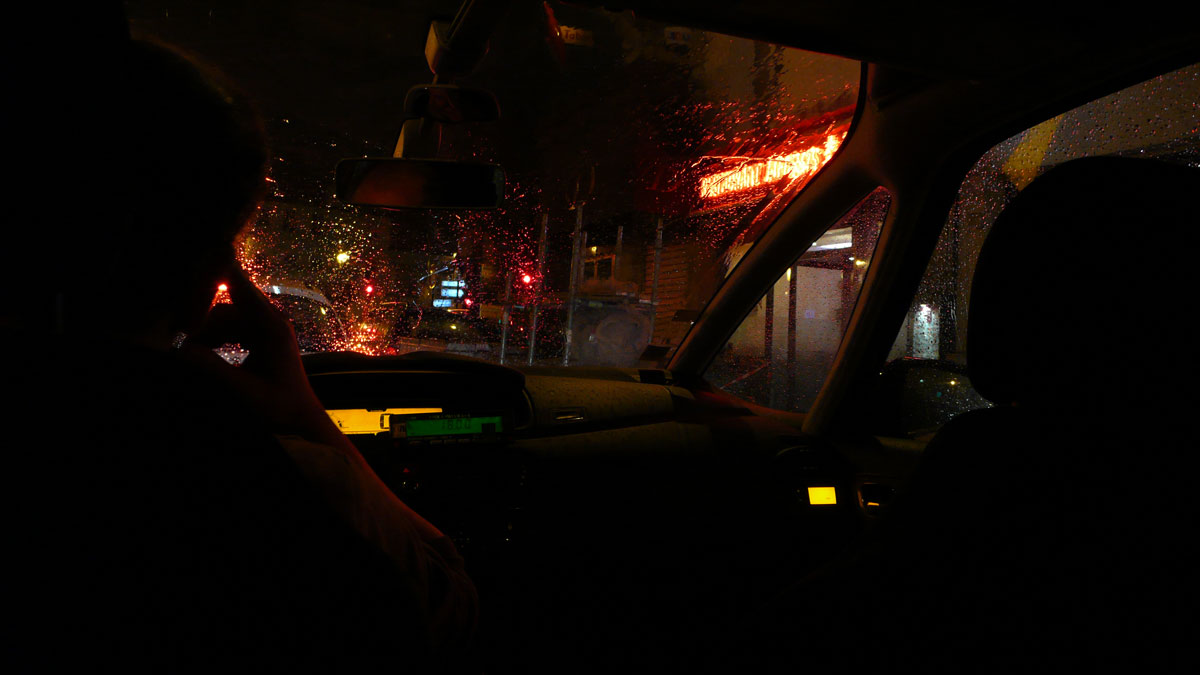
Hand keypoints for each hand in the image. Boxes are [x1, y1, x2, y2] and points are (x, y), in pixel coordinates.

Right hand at [179, 267, 339, 442]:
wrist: (301, 422)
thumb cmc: (279, 408)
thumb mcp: (242, 391)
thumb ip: (211, 368)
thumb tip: (179, 348)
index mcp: (272, 327)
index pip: (240, 288)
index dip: (217, 270)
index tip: (197, 256)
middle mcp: (272, 322)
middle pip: (227, 307)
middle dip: (200, 320)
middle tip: (174, 338)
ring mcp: (269, 330)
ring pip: (227, 319)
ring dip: (207, 332)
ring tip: (188, 353)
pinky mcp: (264, 339)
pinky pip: (234, 329)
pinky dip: (217, 338)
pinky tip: (204, 353)